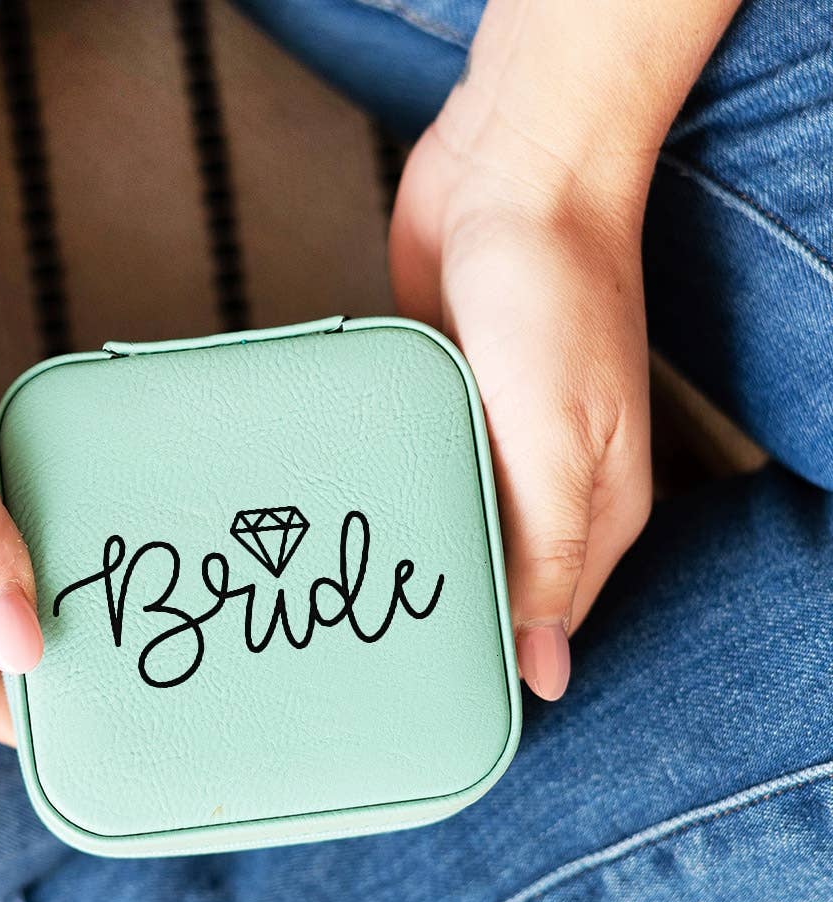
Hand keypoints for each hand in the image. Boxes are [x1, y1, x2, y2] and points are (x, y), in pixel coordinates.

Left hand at [390, 122, 652, 700]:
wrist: (512, 176)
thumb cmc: (555, 298)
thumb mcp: (561, 447)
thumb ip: (548, 558)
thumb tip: (545, 669)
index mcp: (594, 512)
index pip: (542, 622)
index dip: (489, 666)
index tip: (424, 705)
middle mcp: (544, 488)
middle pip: (487, 582)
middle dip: (431, 615)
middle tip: (356, 662)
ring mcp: (490, 445)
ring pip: (442, 528)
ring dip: (399, 556)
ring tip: (327, 604)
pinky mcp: (440, 405)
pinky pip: (410, 470)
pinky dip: (382, 495)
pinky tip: (338, 523)